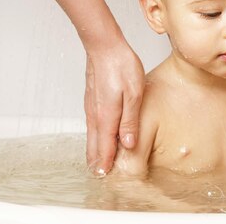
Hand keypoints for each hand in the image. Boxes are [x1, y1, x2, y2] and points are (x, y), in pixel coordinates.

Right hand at [84, 39, 144, 173]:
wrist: (104, 46)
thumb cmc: (121, 65)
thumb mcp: (134, 94)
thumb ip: (130, 120)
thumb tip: (128, 144)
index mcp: (106, 116)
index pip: (104, 148)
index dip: (105, 165)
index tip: (106, 178)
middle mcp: (95, 115)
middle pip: (94, 146)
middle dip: (97, 163)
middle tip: (101, 178)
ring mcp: (90, 107)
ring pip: (90, 136)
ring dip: (94, 151)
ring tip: (98, 164)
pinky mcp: (91, 100)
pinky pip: (91, 126)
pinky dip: (93, 138)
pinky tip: (97, 139)